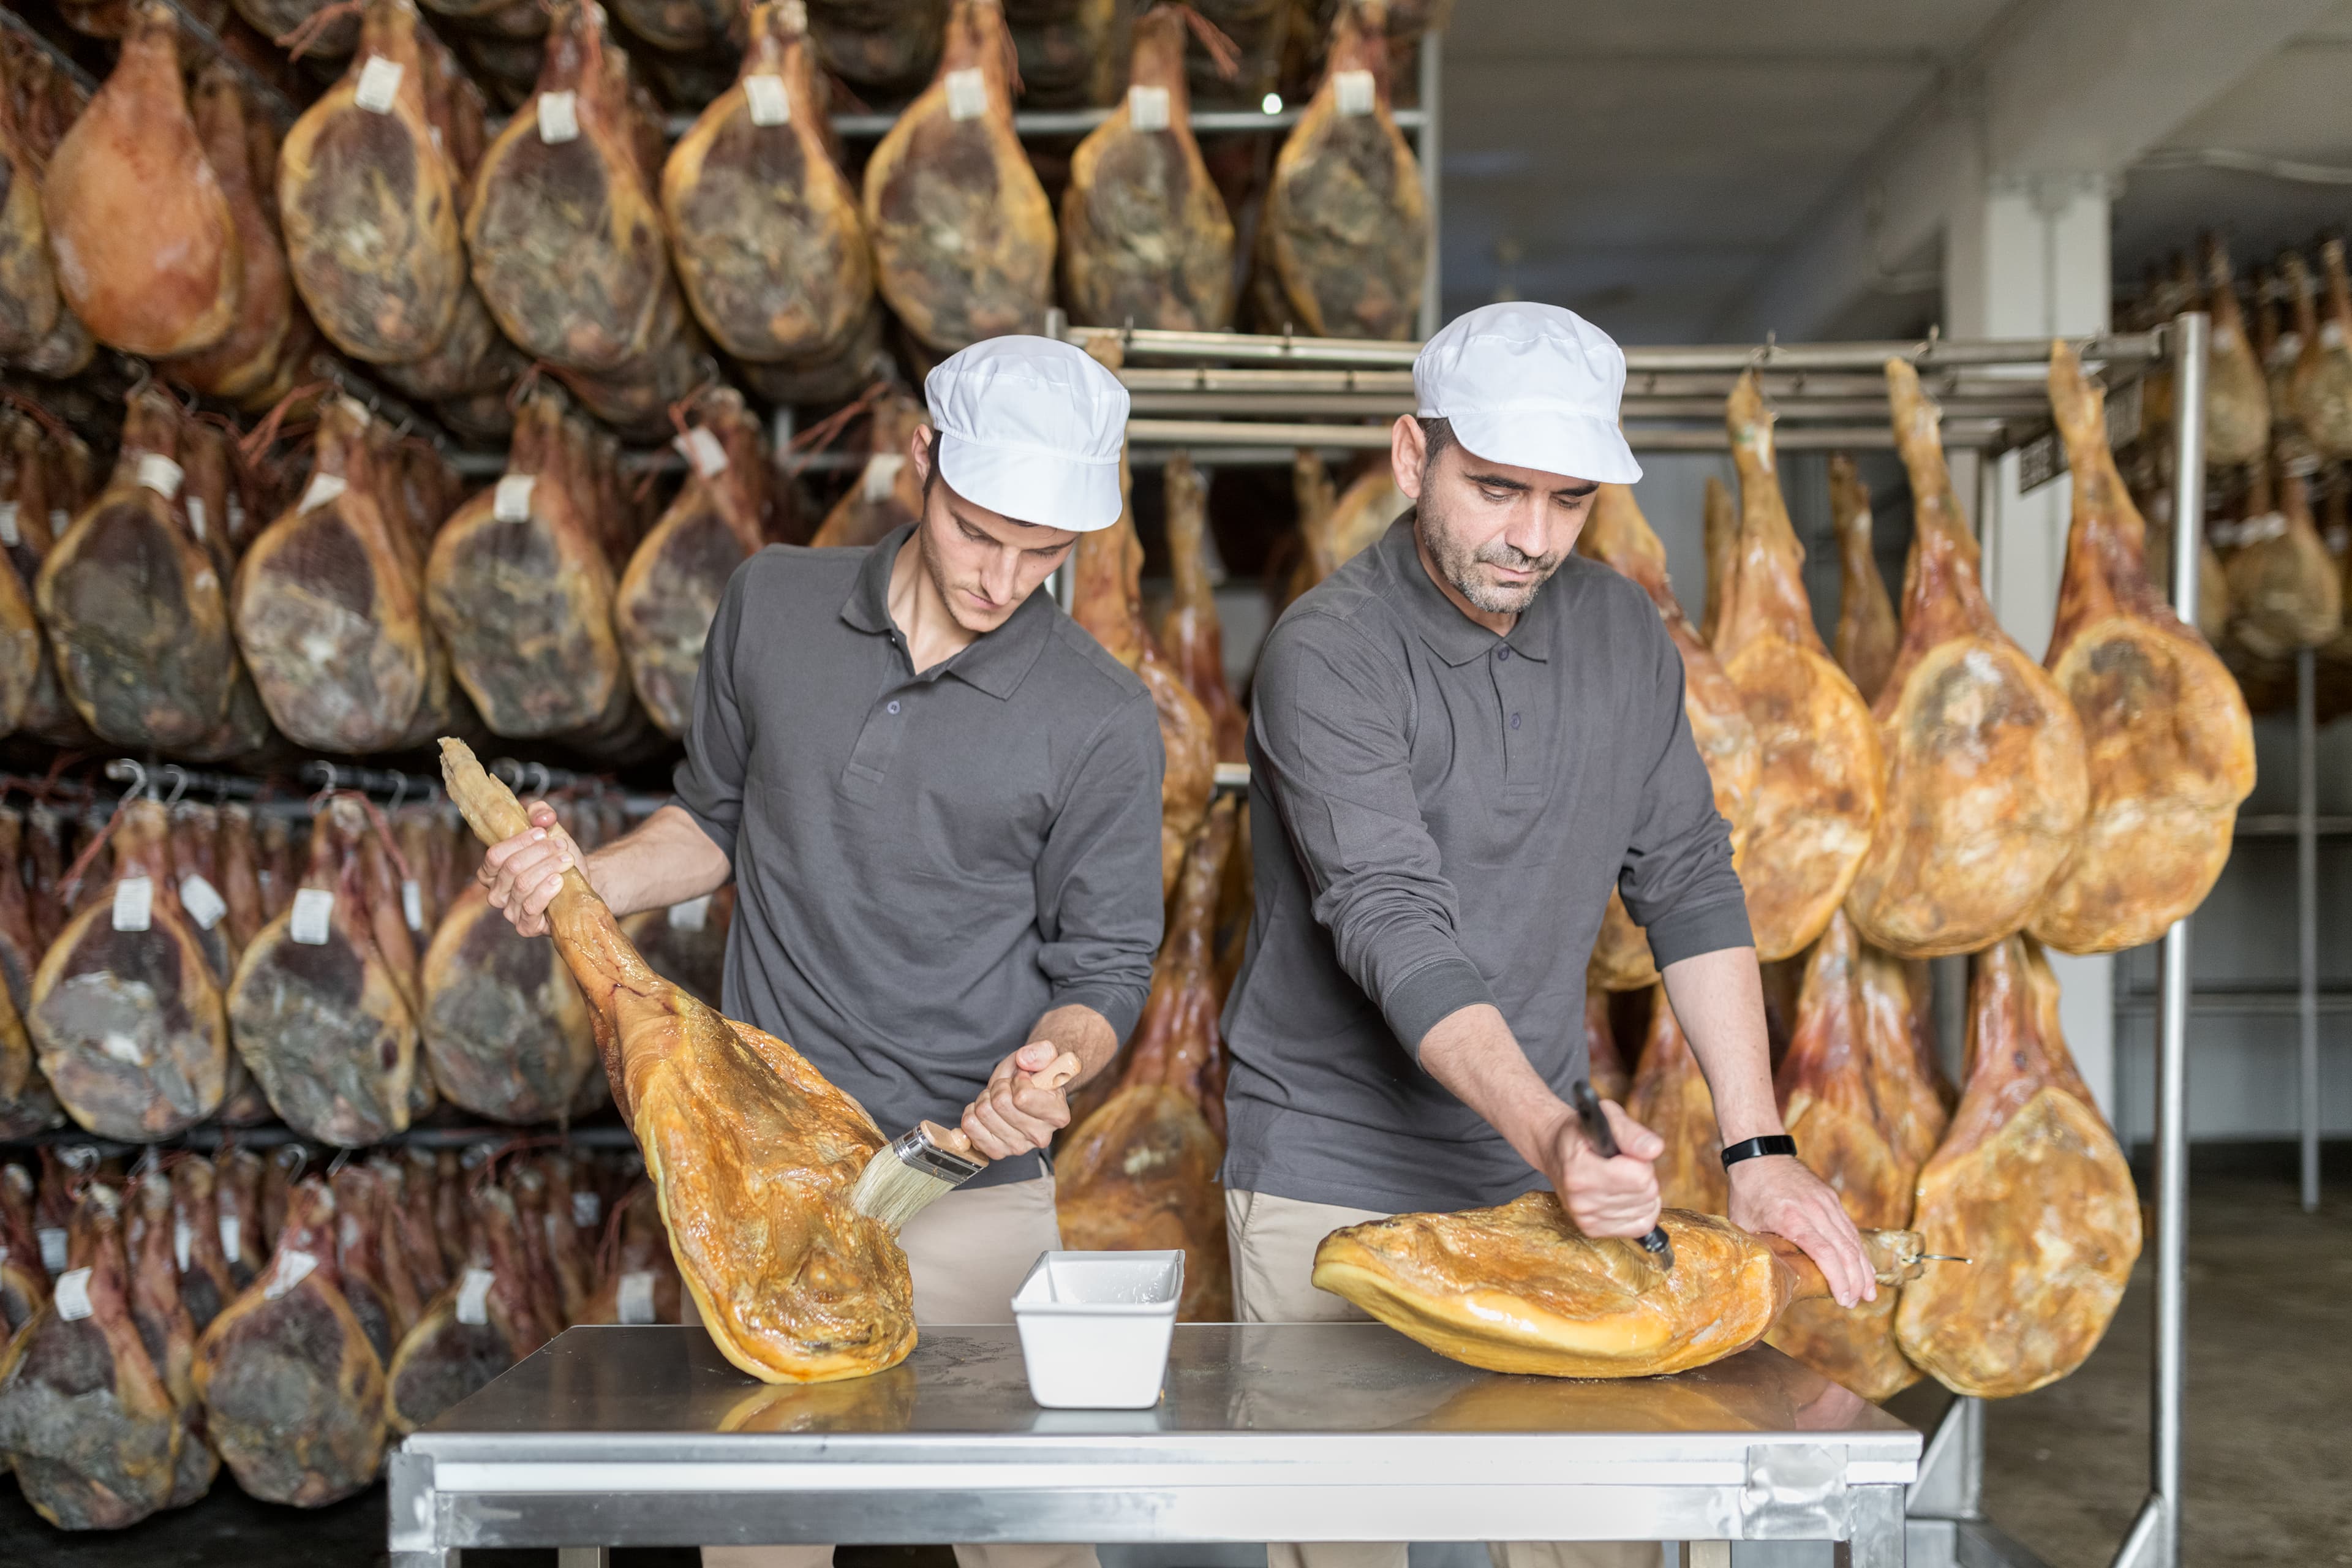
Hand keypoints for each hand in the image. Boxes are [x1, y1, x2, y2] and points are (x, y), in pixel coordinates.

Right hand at [477, 802, 581, 937]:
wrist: (580, 885)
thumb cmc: (557, 858)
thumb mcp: (550, 830)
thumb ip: (541, 813)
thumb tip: (541, 816)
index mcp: (492, 871)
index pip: (494, 855)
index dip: (520, 841)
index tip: (543, 832)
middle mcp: (496, 893)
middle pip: (511, 868)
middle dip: (540, 853)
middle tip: (561, 846)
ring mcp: (510, 912)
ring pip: (523, 885)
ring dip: (548, 868)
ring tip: (566, 860)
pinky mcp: (526, 926)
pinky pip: (531, 908)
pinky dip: (546, 891)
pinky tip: (559, 881)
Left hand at [960, 1040, 1081, 1160]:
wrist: (1025, 1091)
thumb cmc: (1035, 1074)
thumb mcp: (1043, 1055)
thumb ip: (1040, 1052)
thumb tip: (1024, 1060)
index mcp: (1058, 1115)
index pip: (1023, 1097)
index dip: (1018, 1080)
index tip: (1024, 1077)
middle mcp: (1041, 1136)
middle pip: (1001, 1103)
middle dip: (1000, 1086)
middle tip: (1009, 1087)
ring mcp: (1018, 1147)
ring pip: (983, 1112)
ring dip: (986, 1098)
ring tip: (998, 1098)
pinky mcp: (996, 1152)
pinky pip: (970, 1127)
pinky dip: (972, 1112)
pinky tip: (986, 1111)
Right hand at [1544, 1099, 1663, 1238]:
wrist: (1555, 1150)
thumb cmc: (1583, 1132)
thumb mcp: (1605, 1117)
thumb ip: (1631, 1132)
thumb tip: (1654, 1149)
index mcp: (1579, 1171)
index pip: (1639, 1177)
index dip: (1641, 1160)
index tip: (1626, 1153)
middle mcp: (1580, 1200)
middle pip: (1646, 1193)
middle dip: (1642, 1174)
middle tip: (1623, 1163)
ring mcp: (1586, 1219)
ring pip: (1646, 1209)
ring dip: (1641, 1192)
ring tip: (1621, 1177)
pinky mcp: (1593, 1230)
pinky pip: (1641, 1226)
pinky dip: (1641, 1209)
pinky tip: (1626, 1195)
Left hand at [1727, 1154, 1875, 1306]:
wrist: (1759, 1152)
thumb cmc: (1748, 1190)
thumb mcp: (1744, 1223)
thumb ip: (1757, 1249)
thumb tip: (1762, 1280)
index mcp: (1791, 1218)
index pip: (1824, 1253)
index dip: (1838, 1279)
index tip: (1844, 1299)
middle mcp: (1814, 1209)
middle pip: (1845, 1249)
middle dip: (1855, 1280)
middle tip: (1858, 1302)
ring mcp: (1826, 1202)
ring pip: (1852, 1239)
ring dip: (1863, 1267)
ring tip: (1868, 1292)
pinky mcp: (1831, 1198)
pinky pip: (1850, 1228)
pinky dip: (1859, 1249)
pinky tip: (1863, 1267)